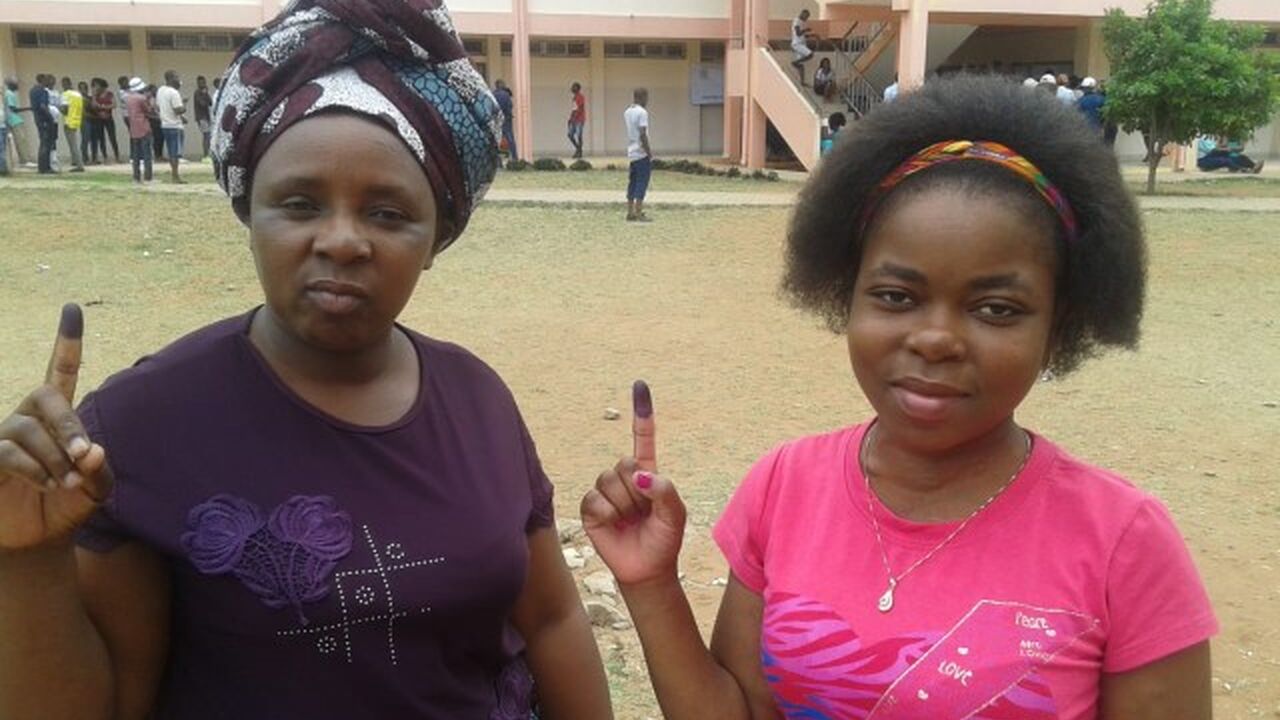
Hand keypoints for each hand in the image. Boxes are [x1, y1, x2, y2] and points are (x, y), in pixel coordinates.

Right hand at [0, 305, 111, 550]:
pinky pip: (8, 451)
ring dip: (53, 459)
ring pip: (28, 429)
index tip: (72, 308)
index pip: (61, 372)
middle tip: (83, 457)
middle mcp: (27, 416)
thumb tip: (93, 451)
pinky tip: (45, 484)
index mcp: (57, 416)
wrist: (34, 538)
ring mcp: (3, 434)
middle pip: (46, 395)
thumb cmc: (66, 506)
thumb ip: (100, 472)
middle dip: (69, 425)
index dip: (66, 343)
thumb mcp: (95, 491)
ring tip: (64, 484)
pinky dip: (33, 469)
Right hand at [581, 381, 686, 586]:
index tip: (640, 385)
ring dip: (624, 505)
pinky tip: (615, 525)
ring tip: (631, 521)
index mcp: (647, 473)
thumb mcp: (676, 514)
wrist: (648, 569)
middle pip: (624, 464)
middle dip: (638, 491)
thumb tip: (640, 476)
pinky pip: (595, 499)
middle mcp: (624, 478)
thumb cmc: (665, 539)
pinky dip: (608, 513)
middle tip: (644, 513)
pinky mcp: (591, 509)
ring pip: (608, 480)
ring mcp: (606, 493)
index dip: (641, 413)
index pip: (642, 438)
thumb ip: (665, 491)